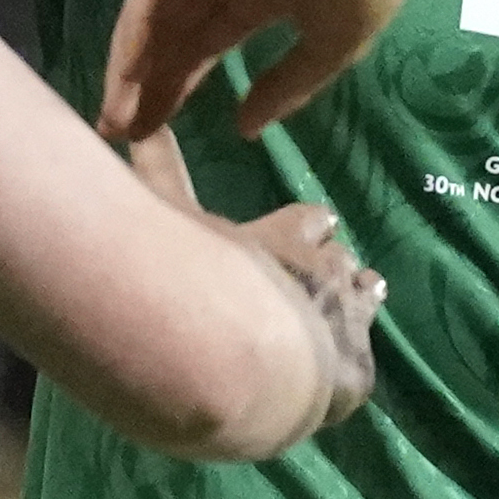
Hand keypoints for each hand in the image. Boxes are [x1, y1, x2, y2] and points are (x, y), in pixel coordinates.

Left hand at [102, 0, 425, 143]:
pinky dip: (138, 21)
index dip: (174, 90)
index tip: (149, 133)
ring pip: (154, 7)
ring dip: (132, 58)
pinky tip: (128, 65)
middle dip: (144, 83)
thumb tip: (243, 130)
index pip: (202, 48)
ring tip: (115, 111)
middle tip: (119, 132)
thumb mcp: (327, 48)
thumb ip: (283, 87)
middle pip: (170, 34)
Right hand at [127, 127, 383, 433]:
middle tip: (310, 284)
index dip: (310, 228)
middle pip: (340, 261)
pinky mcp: (355, 373)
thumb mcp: (169, 218)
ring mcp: (346, 324)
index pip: (313, 221)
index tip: (313, 229)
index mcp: (288, 237)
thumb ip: (158, 171)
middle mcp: (325, 273)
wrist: (236, 368)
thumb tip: (136, 125)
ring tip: (334, 322)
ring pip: (362, 301)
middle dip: (329, 268)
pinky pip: (362, 361)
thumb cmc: (199, 285)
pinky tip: (337, 367)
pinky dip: (350, 359)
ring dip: (349, 306)